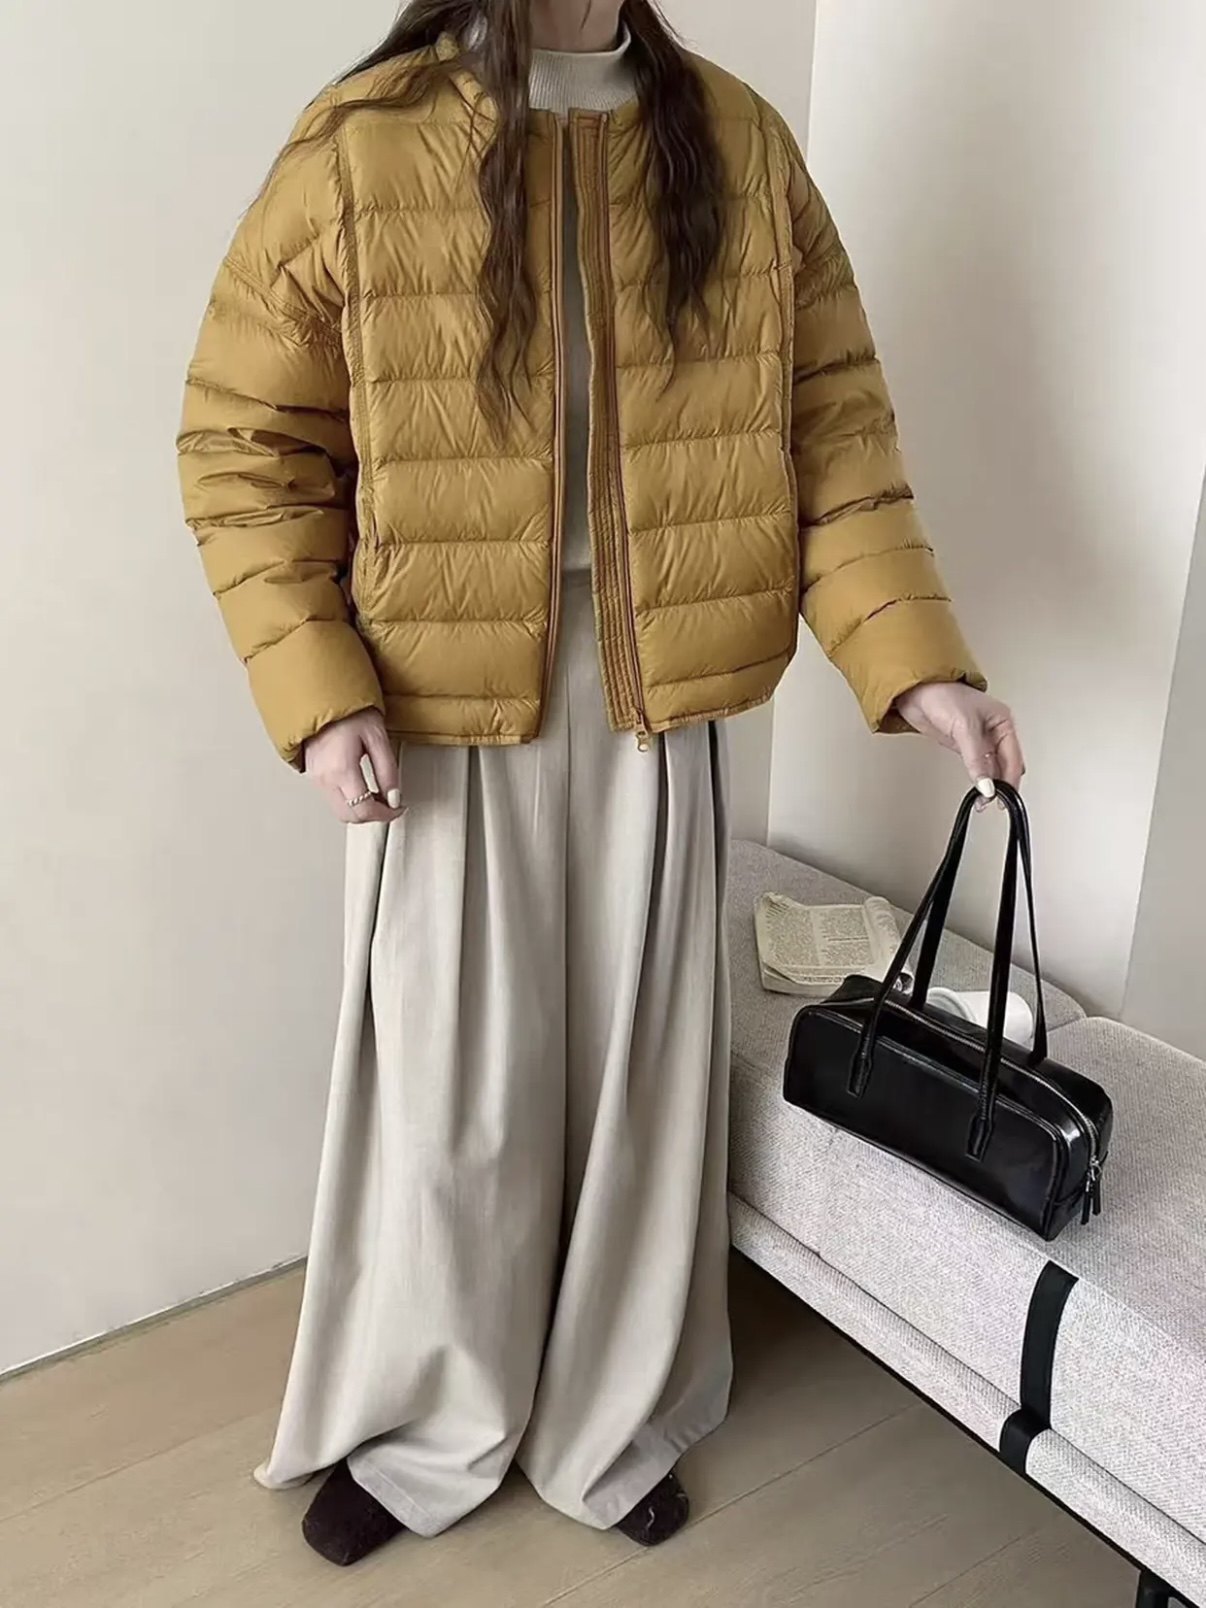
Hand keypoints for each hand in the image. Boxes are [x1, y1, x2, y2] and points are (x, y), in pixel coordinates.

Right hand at [303, 710, 403, 823]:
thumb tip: (393, 796)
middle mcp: (324, 778)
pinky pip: (331, 798)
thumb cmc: (348, 710)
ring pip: (339, 810)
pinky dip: (349, 801)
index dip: (386, 814)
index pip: (364, 809)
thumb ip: (387, 770)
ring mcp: (316, 777)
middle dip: (373, 816)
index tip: (398, 808)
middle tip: (390, 804)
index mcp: (341, 770)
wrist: (323, 695)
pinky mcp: (313, 773)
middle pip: (349, 816)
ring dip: (360, 809)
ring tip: (378, 795)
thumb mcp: (377, 737)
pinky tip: (362, 789)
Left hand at [894, 682, 1024, 796]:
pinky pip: (977, 766)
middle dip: (1002, 783)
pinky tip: (977, 788)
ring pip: (992, 767)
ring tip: (984, 799)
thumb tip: (986, 784)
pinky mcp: (962, 744)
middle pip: (1006, 764)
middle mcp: (994, 730)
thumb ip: (977, 759)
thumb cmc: (942, 695)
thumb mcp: (965, 728)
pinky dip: (978, 778)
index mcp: (1003, 722)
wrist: (915, 691)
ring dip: (990, 783)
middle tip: (994, 802)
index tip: (1003, 796)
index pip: (1014, 758)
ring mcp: (978, 739)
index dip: (1010, 779)